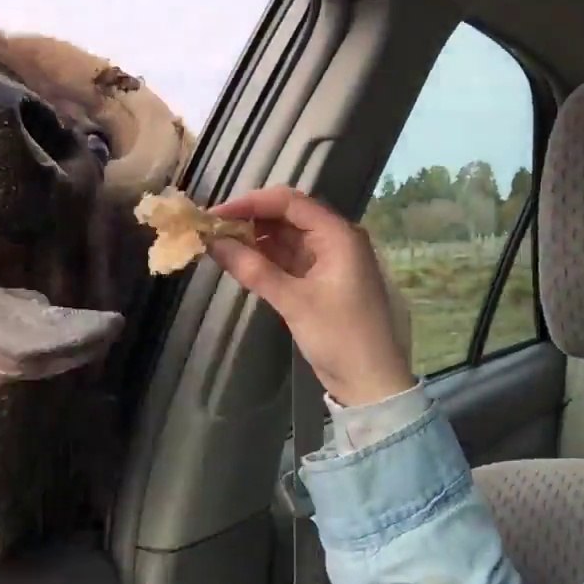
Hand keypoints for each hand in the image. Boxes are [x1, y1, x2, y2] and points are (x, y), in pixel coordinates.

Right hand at [206, 186, 414, 406]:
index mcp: (339, 235)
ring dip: (255, 238)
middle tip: (212, 229)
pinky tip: (240, 261)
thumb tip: (213, 243)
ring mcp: (329, 260)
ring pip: (287, 237)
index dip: (250, 202)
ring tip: (219, 244)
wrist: (370, 381)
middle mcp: (336, 239)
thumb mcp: (294, 302)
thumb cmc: (340, 336)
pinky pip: (290, 258)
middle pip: (288, 215)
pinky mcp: (321, 280)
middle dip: (250, 219)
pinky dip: (265, 258)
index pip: (290, 202)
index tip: (215, 214)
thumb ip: (253, 269)